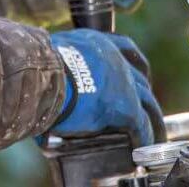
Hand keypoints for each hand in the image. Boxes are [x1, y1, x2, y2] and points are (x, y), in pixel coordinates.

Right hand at [48, 29, 163, 145]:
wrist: (41, 76)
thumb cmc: (36, 67)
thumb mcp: (54, 54)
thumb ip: (61, 64)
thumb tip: (49, 78)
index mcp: (98, 44)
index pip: (126, 48)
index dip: (135, 61)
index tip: (140, 69)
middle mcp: (116, 59)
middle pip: (139, 76)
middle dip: (142, 91)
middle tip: (142, 105)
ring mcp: (123, 82)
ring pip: (146, 101)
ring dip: (150, 116)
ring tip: (152, 130)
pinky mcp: (124, 106)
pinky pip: (140, 124)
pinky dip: (143, 135)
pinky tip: (143, 144)